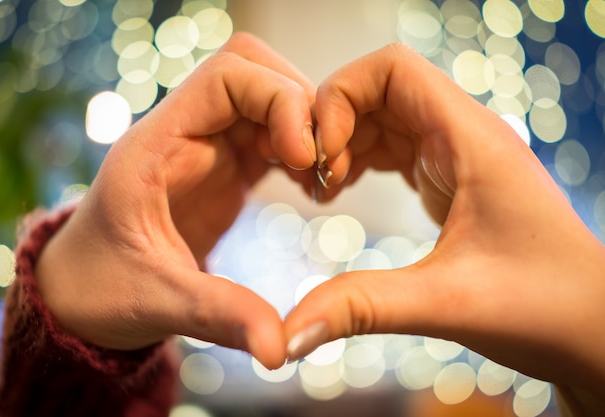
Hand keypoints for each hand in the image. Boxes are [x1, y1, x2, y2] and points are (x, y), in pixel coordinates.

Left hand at [35, 33, 315, 368]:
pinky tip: (315, 187)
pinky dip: (302, 150)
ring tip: (323, 179)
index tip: (302, 153)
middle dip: (301, 107)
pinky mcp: (225, 168)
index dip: (277, 98)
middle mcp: (185, 134)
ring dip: (306, 128)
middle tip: (323, 163)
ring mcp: (207, 148)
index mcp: (157, 145)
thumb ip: (218, 316)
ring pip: (270, 100)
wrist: (82, 293)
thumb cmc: (101, 289)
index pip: (226, 76)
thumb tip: (279, 350)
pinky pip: (273, 135)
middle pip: (257, 74)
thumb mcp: (156, 302)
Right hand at [284, 44, 604, 399]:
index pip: (392, 69)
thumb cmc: (545, 307)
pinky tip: (342, 191)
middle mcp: (463, 135)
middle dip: (333, 124)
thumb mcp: (448, 304)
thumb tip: (287, 337)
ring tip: (322, 189)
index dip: (341, 96)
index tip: (320, 156)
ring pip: (383, 118)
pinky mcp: (450, 180)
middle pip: (379, 90)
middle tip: (311, 179)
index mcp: (470, 139)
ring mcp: (457, 156)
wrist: (589, 328)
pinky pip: (394, 147)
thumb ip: (362, 308)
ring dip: (344, 143)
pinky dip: (360, 160)